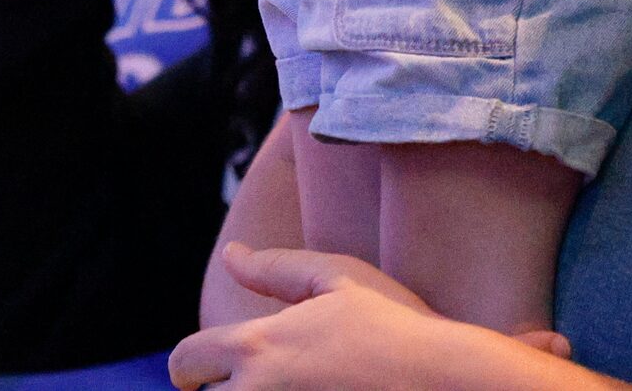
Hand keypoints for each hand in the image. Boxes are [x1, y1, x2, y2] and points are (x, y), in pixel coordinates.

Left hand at [169, 244, 572, 389]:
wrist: (445, 382)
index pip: (186, 361)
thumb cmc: (396, 324)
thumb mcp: (340, 279)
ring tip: (305, 386)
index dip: (196, 362)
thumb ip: (276, 268)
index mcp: (259, 347)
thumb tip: (229, 254)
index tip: (215, 367)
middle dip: (233, 386)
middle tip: (283, 377)